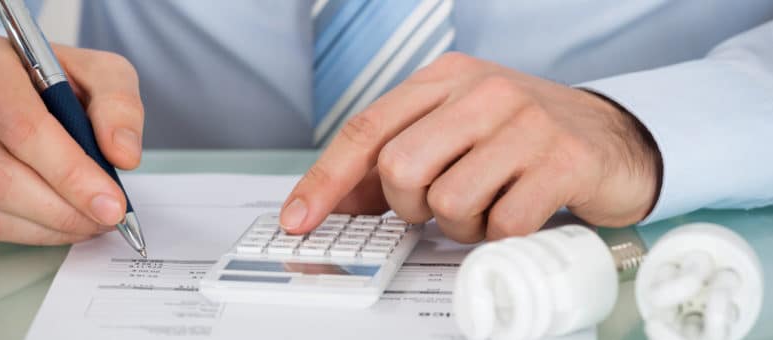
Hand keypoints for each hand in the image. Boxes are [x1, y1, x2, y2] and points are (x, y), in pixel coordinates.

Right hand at [0, 35, 143, 244]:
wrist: (26, 88)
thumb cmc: (61, 80)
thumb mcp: (100, 73)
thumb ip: (119, 106)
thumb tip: (123, 155)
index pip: (22, 127)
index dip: (71, 172)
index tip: (112, 201)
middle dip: (64, 208)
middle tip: (108, 217)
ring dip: (50, 225)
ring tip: (93, 221)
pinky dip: (31, 232)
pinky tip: (65, 222)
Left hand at [281, 52, 660, 241]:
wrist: (612, 136)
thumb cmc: (522, 137)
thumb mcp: (454, 134)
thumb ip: (396, 160)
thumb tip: (338, 201)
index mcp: (445, 79)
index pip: (367, 129)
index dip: (326, 179)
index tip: (300, 217)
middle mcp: (482, 92)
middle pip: (400, 167)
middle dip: (409, 207)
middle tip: (437, 207)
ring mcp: (526, 123)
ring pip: (449, 201)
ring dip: (460, 226)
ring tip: (485, 209)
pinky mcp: (564, 160)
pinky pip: (503, 223)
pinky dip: (500, 236)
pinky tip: (516, 215)